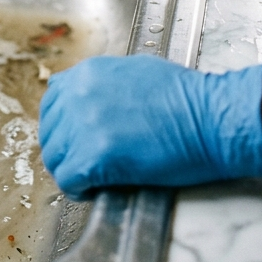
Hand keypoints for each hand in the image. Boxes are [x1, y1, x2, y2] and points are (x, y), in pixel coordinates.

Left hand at [38, 55, 261, 198]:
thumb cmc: (185, 96)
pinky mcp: (95, 155)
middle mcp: (77, 95)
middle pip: (50, 131)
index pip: (53, 102)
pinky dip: (77, 189)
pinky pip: (68, 180)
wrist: (211, 117)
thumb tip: (85, 95)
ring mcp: (83, 125)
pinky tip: (95, 190)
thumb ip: (101, 83)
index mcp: (86, 74)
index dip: (63, 125)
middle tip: (84, 163)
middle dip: (65, 149)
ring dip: (70, 170)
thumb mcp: (133, 71)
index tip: (75, 138)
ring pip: (55, 157)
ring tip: (91, 178)